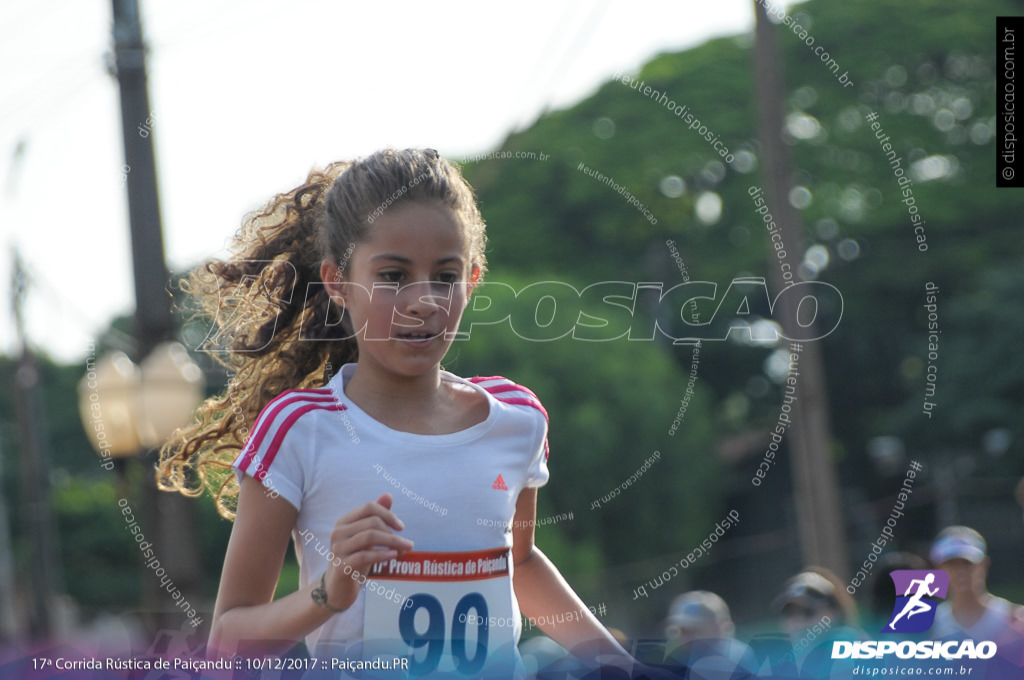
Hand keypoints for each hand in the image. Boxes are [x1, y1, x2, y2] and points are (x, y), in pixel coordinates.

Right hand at [322, 493, 412, 610]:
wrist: (337, 588)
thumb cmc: (355, 559)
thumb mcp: (366, 537)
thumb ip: (375, 517)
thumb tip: (388, 495)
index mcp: (344, 522)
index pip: (369, 507)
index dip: (388, 514)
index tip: (401, 527)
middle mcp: (338, 532)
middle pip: (372, 522)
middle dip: (393, 532)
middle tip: (407, 544)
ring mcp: (338, 549)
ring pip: (370, 537)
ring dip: (393, 542)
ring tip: (406, 549)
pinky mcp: (341, 566)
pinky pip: (365, 556)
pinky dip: (382, 554)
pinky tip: (394, 556)